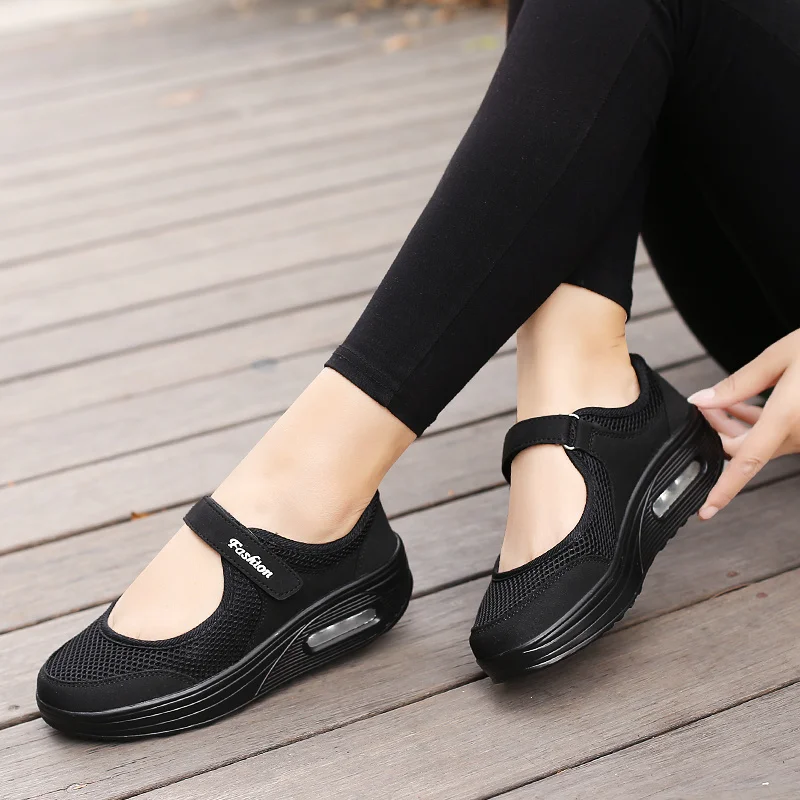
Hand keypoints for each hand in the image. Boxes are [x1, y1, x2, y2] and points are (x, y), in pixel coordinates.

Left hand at [687, 329, 799, 519]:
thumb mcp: (780, 357)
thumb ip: (737, 384)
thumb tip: (703, 401)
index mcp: (787, 418)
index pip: (746, 463)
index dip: (723, 490)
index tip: (706, 511)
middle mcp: (799, 434)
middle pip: (745, 450)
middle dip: (719, 432)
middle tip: (704, 407)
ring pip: (759, 442)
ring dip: (736, 425)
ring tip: (721, 401)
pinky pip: (776, 435)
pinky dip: (756, 422)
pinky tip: (742, 403)